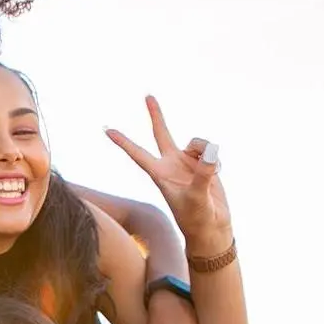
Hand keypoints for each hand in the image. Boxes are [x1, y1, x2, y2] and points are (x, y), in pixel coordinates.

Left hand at [105, 96, 230, 249]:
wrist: (211, 227)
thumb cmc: (197, 218)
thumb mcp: (198, 197)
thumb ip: (204, 174)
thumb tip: (211, 151)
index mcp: (160, 174)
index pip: (137, 154)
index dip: (123, 142)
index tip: (106, 129)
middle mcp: (171, 165)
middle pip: (161, 134)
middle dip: (156, 115)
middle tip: (147, 96)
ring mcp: (186, 163)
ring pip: (197, 143)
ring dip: (206, 152)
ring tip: (211, 173)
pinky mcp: (203, 164)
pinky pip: (210, 150)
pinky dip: (216, 160)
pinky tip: (217, 173)